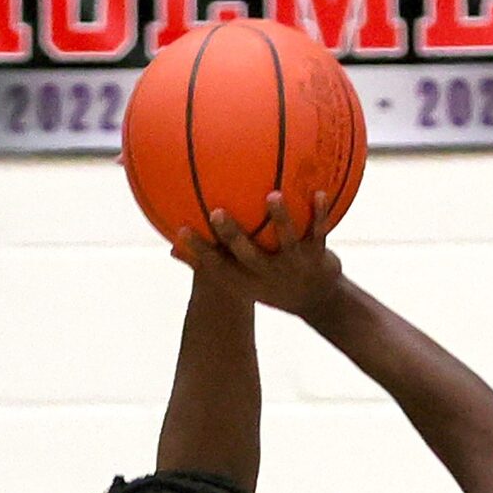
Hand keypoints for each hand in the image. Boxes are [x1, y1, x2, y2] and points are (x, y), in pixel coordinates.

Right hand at [174, 192, 342, 319]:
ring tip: (273, 196)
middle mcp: (269, 275)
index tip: (182, 229)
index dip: (200, 252)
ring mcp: (294, 267)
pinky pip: (319, 233)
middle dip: (232, 236)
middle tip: (217, 213)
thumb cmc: (269, 281)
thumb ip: (210, 260)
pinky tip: (320, 191)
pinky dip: (319, 213)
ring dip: (280, 219)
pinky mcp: (318, 258)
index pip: (218, 267)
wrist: (318, 301)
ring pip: (286, 242)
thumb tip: (172, 243)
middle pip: (248, 256)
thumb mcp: (240, 279)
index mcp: (247, 281)